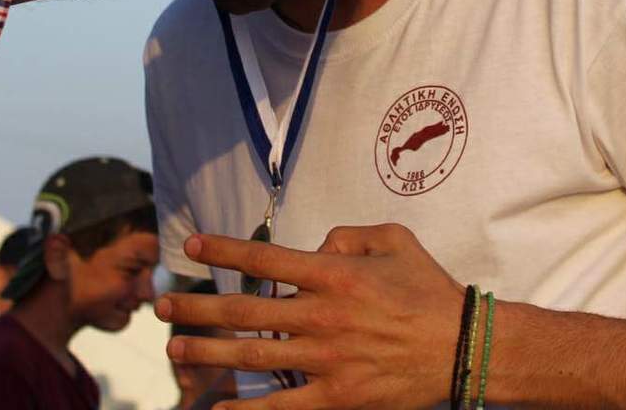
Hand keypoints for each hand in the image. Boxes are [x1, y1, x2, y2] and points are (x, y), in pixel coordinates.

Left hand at [157, 223, 466, 409]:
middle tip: (162, 305)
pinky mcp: (337, 396)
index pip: (265, 257)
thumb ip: (350, 233)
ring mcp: (327, 359)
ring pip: (252, 355)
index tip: (192, 247)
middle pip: (244, 309)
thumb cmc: (429, 290)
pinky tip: (217, 408)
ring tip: (174, 348)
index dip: (224, 251)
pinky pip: (281, 406)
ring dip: (207, 350)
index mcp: (335, 274)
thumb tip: (316, 245)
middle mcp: (322, 315)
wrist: (463, 346)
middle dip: (196, 306)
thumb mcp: (396, 239)